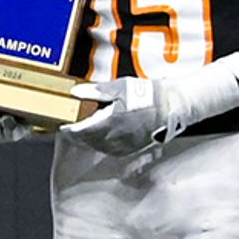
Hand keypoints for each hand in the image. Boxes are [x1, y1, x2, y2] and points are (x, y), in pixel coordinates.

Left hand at [65, 57, 238, 155]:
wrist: (175, 105)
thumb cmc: (149, 94)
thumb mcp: (120, 87)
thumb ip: (96, 91)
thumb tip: (76, 92)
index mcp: (110, 122)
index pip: (82, 130)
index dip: (70, 129)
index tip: (63, 126)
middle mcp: (116, 137)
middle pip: (89, 141)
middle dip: (79, 135)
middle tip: (72, 128)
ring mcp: (127, 144)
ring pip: (101, 147)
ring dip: (91, 141)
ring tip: (86, 133)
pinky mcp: (135, 147)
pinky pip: (114, 150)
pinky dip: (104, 146)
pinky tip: (104, 138)